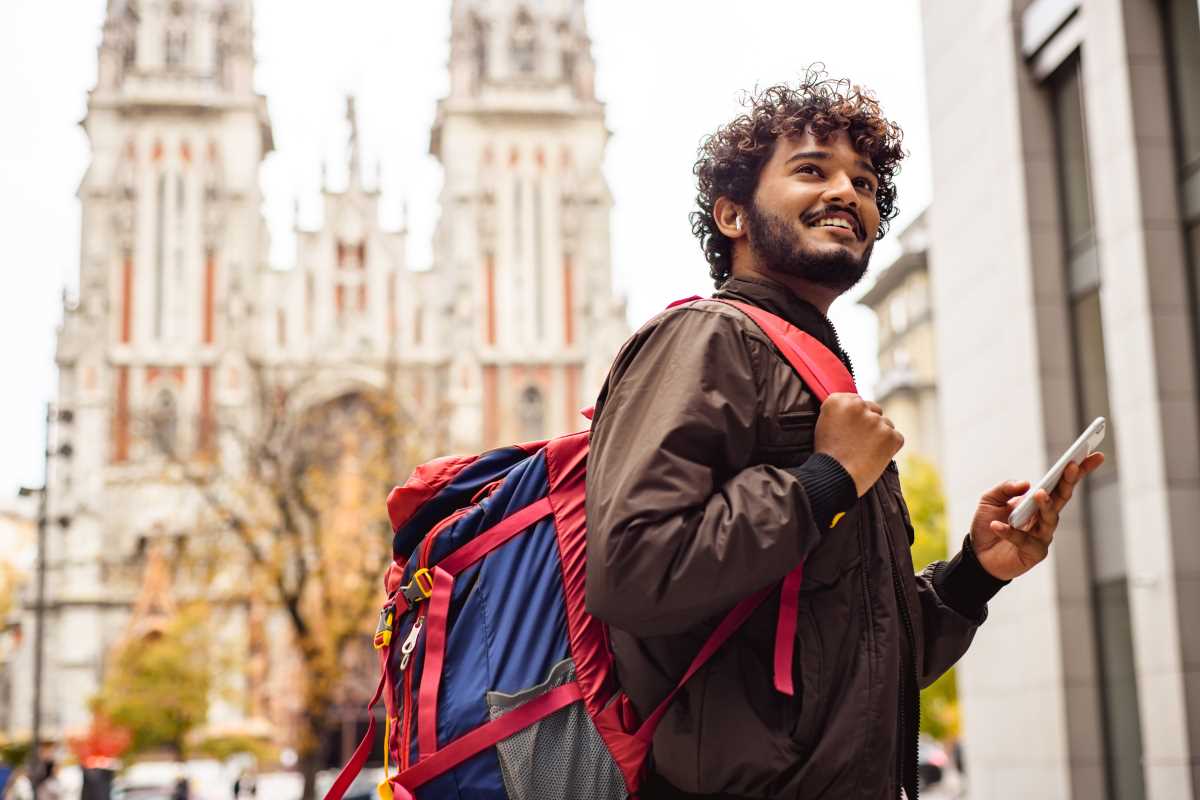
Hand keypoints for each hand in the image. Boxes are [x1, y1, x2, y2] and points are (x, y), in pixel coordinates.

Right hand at [815, 393, 903, 496]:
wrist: (834, 478)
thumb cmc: (827, 457)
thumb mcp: (823, 426)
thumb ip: (840, 412)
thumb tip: (858, 410)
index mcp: (838, 401)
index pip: (856, 401)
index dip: (855, 418)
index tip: (850, 431)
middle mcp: (858, 405)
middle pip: (873, 410)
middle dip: (870, 424)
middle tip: (858, 443)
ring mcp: (876, 420)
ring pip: (886, 424)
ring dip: (880, 436)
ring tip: (865, 453)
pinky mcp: (891, 435)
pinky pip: (896, 438)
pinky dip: (890, 448)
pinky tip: (875, 457)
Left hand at [970, 452, 1104, 580]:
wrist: (978, 556)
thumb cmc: (987, 524)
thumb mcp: (989, 499)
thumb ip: (1005, 488)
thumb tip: (1026, 483)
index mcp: (1039, 501)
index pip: (1061, 484)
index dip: (1078, 470)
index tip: (1094, 454)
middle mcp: (1045, 517)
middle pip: (1062, 498)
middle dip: (1068, 481)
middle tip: (1072, 467)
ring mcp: (1042, 536)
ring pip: (1050, 519)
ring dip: (1046, 505)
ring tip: (1039, 493)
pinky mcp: (1033, 553)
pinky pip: (1023, 540)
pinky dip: (1009, 532)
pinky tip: (997, 525)